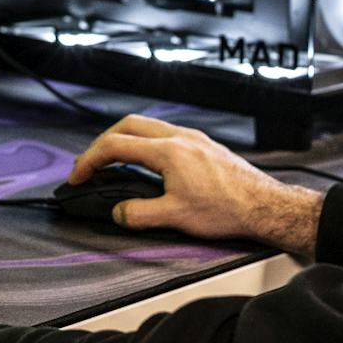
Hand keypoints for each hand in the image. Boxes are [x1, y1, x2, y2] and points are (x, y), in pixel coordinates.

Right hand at [68, 115, 324, 258]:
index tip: (78, 175)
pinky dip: (145, 142)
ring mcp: (193, 138)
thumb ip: (139, 214)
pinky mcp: (204, 145)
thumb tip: (118, 213)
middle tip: (91, 163)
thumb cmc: (228, 209)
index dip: (90, 160)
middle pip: (128, 125)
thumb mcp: (176, 217)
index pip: (115, 147)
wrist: (265, 205)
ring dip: (125, 139)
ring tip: (114, 160)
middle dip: (102, 142)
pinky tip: (148, 161)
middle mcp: (180, 137)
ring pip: (148, 126)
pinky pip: (165, 133)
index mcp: (168, 151)